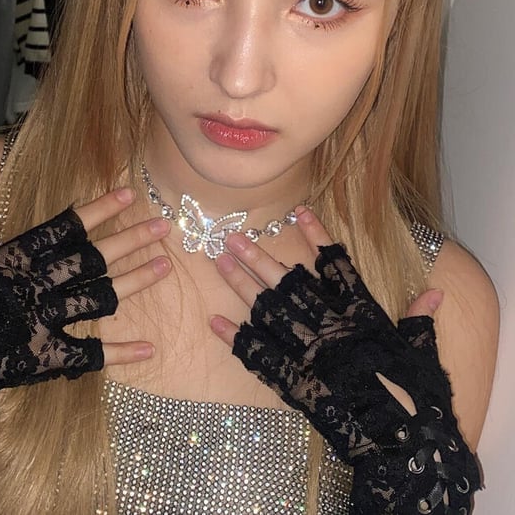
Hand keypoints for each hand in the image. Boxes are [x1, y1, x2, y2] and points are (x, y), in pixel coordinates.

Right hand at [0, 187, 170, 511]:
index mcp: (16, 257)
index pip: (66, 227)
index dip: (99, 209)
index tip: (128, 193)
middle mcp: (37, 285)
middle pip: (94, 258)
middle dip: (131, 240)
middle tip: (164, 226)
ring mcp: (45, 321)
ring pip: (100, 298)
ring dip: (135, 282)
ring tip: (165, 267)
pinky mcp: (45, 358)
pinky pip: (91, 356)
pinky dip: (121, 354)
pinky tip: (149, 349)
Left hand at [210, 207, 479, 514]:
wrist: (402, 440)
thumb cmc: (415, 394)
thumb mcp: (421, 351)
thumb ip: (420, 318)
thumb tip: (435, 294)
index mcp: (362, 314)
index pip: (336, 265)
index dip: (317, 236)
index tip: (297, 211)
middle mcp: (331, 326)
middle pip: (288, 284)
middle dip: (258, 258)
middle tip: (231, 238)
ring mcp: (309, 352)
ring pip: (269, 311)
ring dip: (242, 287)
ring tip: (220, 263)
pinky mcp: (295, 381)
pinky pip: (259, 355)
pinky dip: (236, 339)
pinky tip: (215, 321)